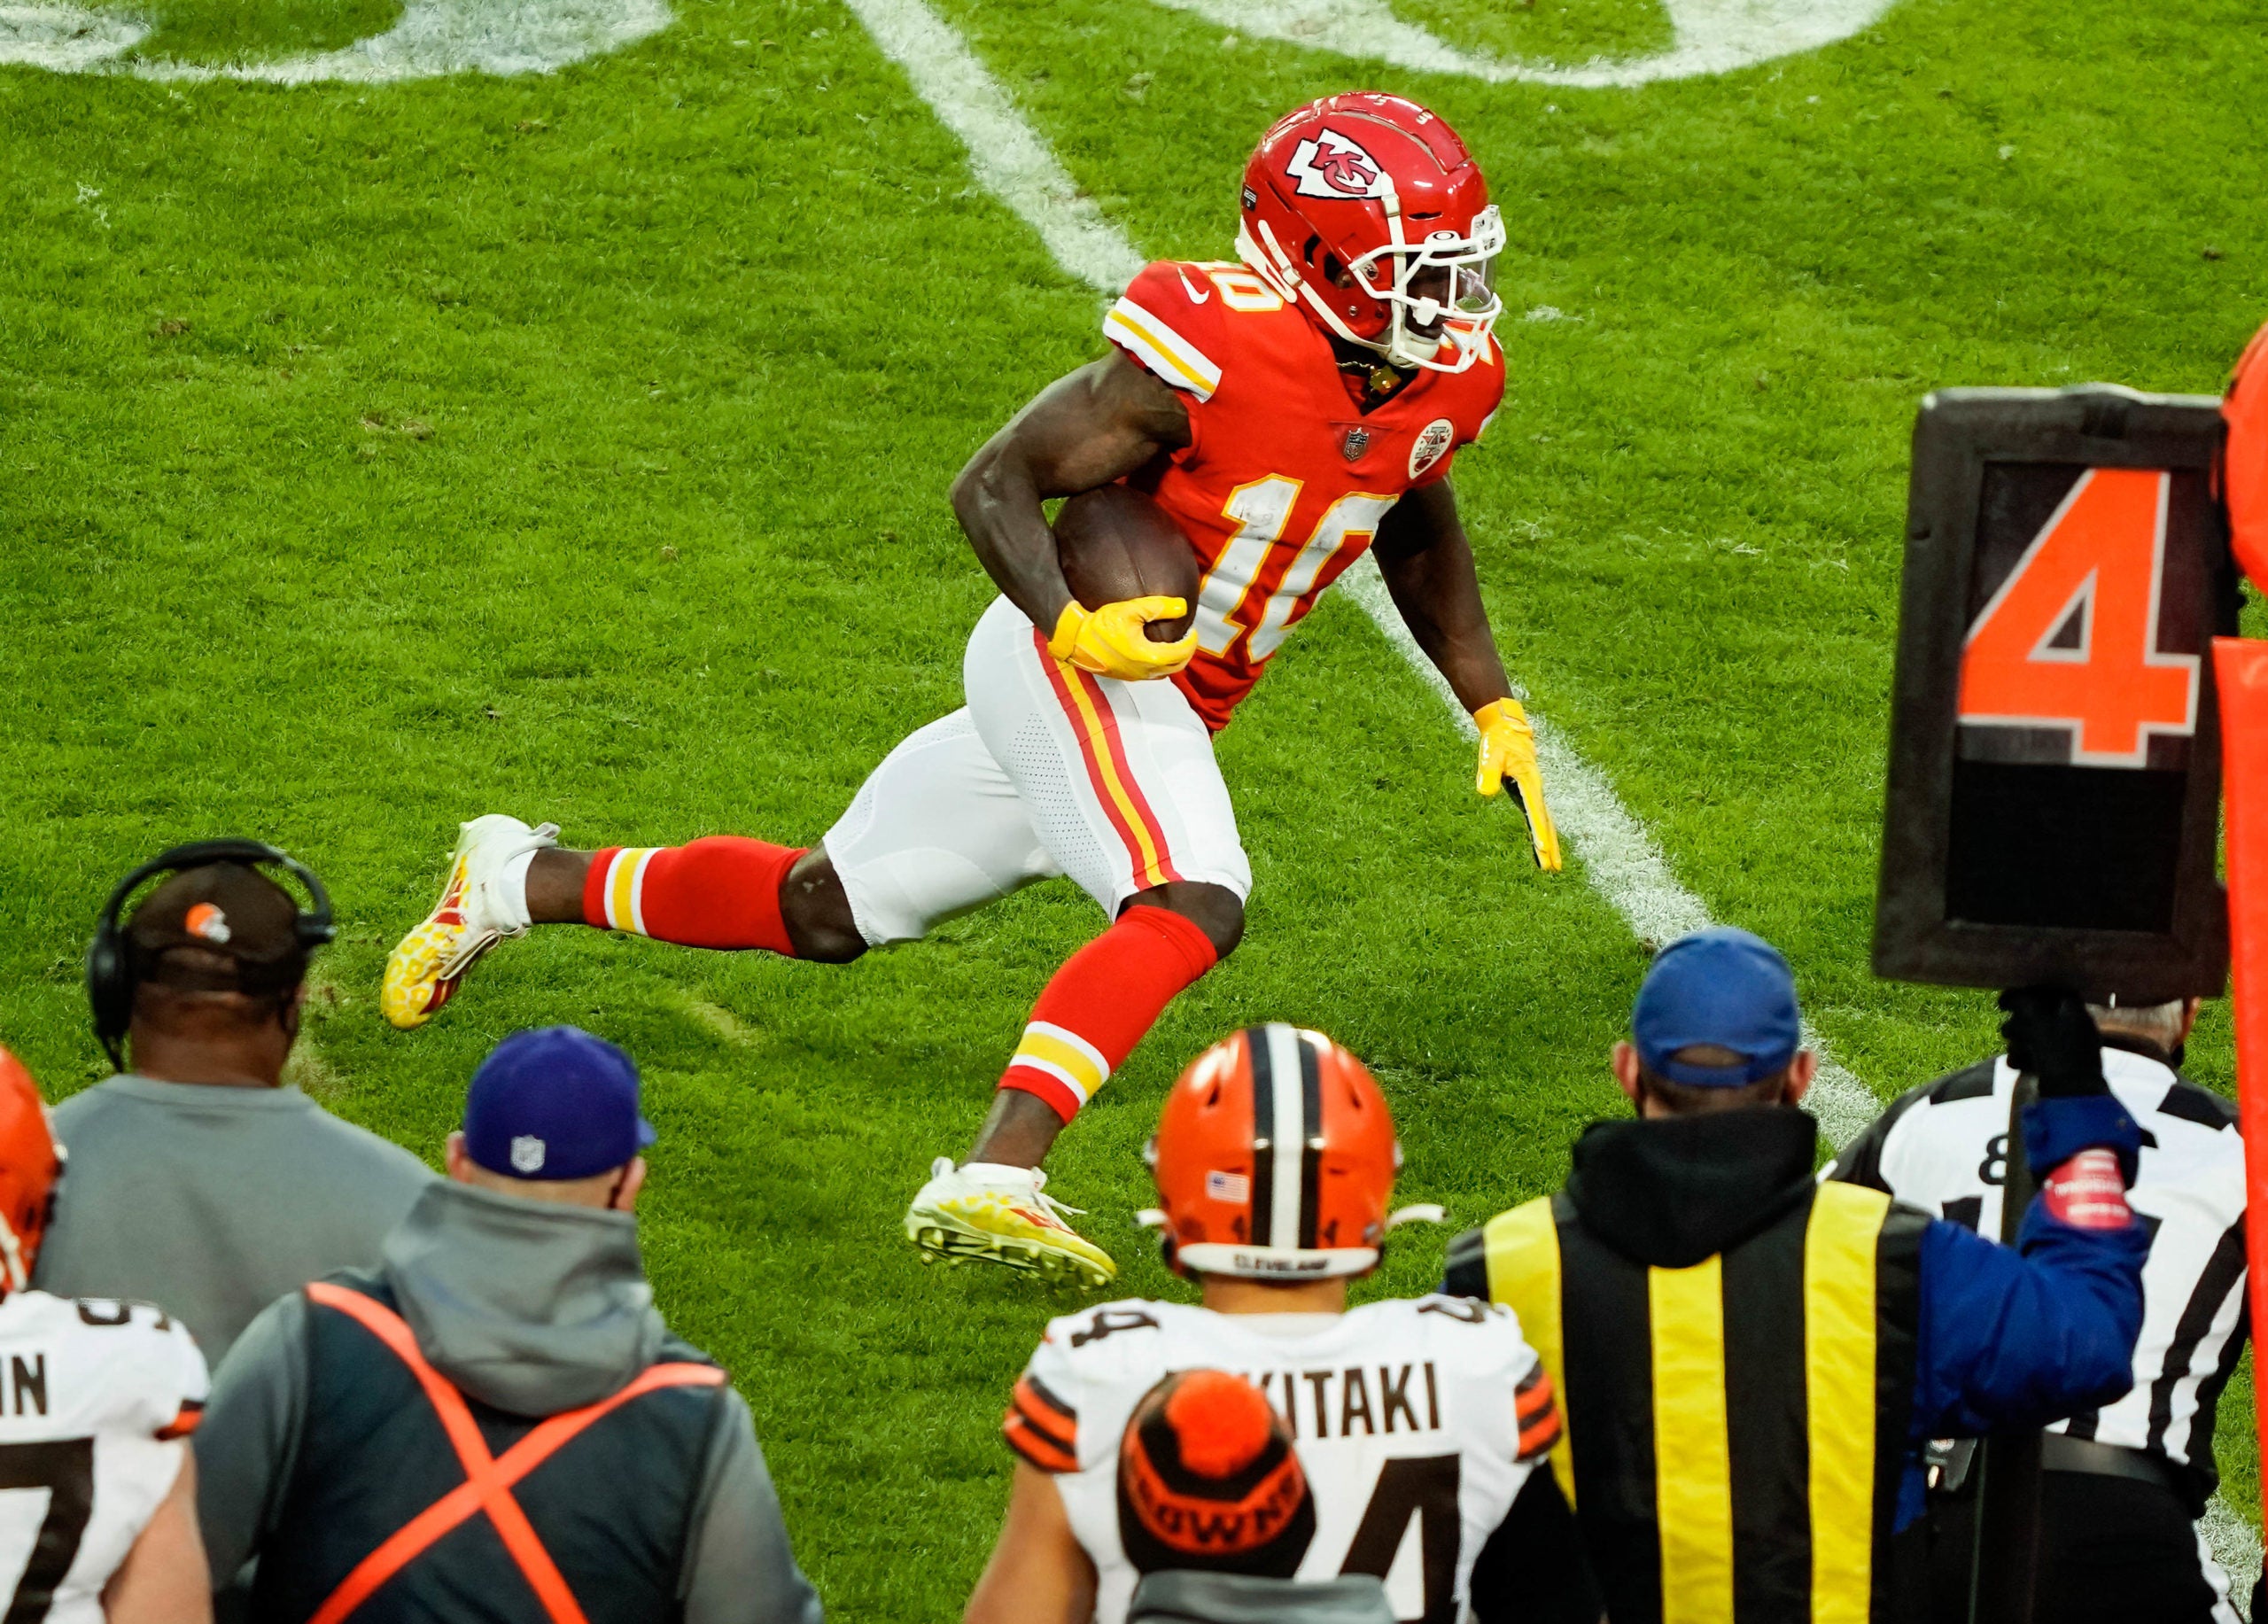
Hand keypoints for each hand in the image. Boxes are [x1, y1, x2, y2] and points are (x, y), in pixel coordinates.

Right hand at [1047, 598, 1196, 681]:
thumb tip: (1182, 607)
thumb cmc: (1100, 624)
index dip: (1191, 641)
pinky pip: (1148, 673)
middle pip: (1176, 667)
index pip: (1182, 653)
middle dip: (1185, 653)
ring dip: (1172, 660)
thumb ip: (1159, 607)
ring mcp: (1132, 676)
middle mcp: (1143, 671)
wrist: (1073, 638)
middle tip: (1186, 638)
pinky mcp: (1122, 675)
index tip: (1192, 629)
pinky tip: (1151, 649)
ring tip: (1172, 644)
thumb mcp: (1131, 609)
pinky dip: (1157, 663)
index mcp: (1149, 657)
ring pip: (1162, 673)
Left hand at [1474, 698, 1562, 871]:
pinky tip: (1538, 848)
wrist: (1505, 728)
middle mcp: (1536, 789)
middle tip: (1553, 869)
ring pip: (1544, 822)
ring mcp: (1533, 792)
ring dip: (1548, 844)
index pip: (1536, 813)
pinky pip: (1537, 817)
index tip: (1544, 851)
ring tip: (1550, 867)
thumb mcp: (1489, 755)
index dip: (1540, 832)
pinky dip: (1540, 833)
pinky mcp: (1528, 793)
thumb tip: (1485, 793)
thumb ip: (1488, 773)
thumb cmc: (1496, 742)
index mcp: (1529, 781)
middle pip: (1546, 823)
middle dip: (1550, 846)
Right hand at [1998, 988, 2105, 1097]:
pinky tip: (2015, 1064)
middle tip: (2006, 1031)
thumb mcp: (2036, 1022)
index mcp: (2076, 1011)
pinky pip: (2040, 1055)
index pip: (2049, 992)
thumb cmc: (2056, 1053)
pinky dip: (2026, 1057)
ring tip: (2011, 1051)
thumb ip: (2024, 1003)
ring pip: (2038, 1036)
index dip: (2025, 993)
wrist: (2072, 1096)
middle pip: (2041, 1015)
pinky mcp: (2063, 1068)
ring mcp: (2071, 1048)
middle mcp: (2076, 1027)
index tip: (2005, 1003)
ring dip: (2019, 1041)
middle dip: (2019, 1022)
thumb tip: (2014, 995)